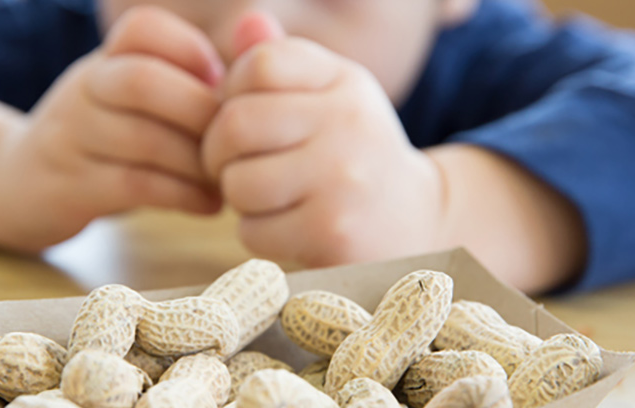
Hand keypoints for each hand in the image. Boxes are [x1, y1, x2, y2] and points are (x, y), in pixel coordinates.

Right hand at [0, 6, 225, 251]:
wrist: (17, 184)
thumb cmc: (104, 140)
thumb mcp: (132, 97)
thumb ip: (190, 77)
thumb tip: (262, 46)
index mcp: (105, 59)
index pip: (142, 28)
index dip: (189, 50)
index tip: (220, 84)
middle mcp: (84, 89)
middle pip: (140, 81)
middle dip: (200, 112)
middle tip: (236, 142)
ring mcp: (70, 138)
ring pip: (141, 139)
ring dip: (198, 162)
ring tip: (229, 179)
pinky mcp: (69, 187)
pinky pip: (133, 185)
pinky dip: (182, 195)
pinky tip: (209, 204)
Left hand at [203, 13, 446, 265]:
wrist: (416, 224)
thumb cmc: (352, 158)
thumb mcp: (330, 100)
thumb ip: (283, 64)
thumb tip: (247, 23)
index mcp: (344, 81)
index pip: (259, 64)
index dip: (232, 94)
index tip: (245, 119)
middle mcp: (349, 121)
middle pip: (236, 123)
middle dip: (218, 152)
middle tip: (234, 167)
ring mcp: (343, 177)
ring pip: (238, 181)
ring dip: (239, 199)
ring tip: (269, 199)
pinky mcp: (332, 231)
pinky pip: (252, 230)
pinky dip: (258, 235)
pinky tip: (288, 230)